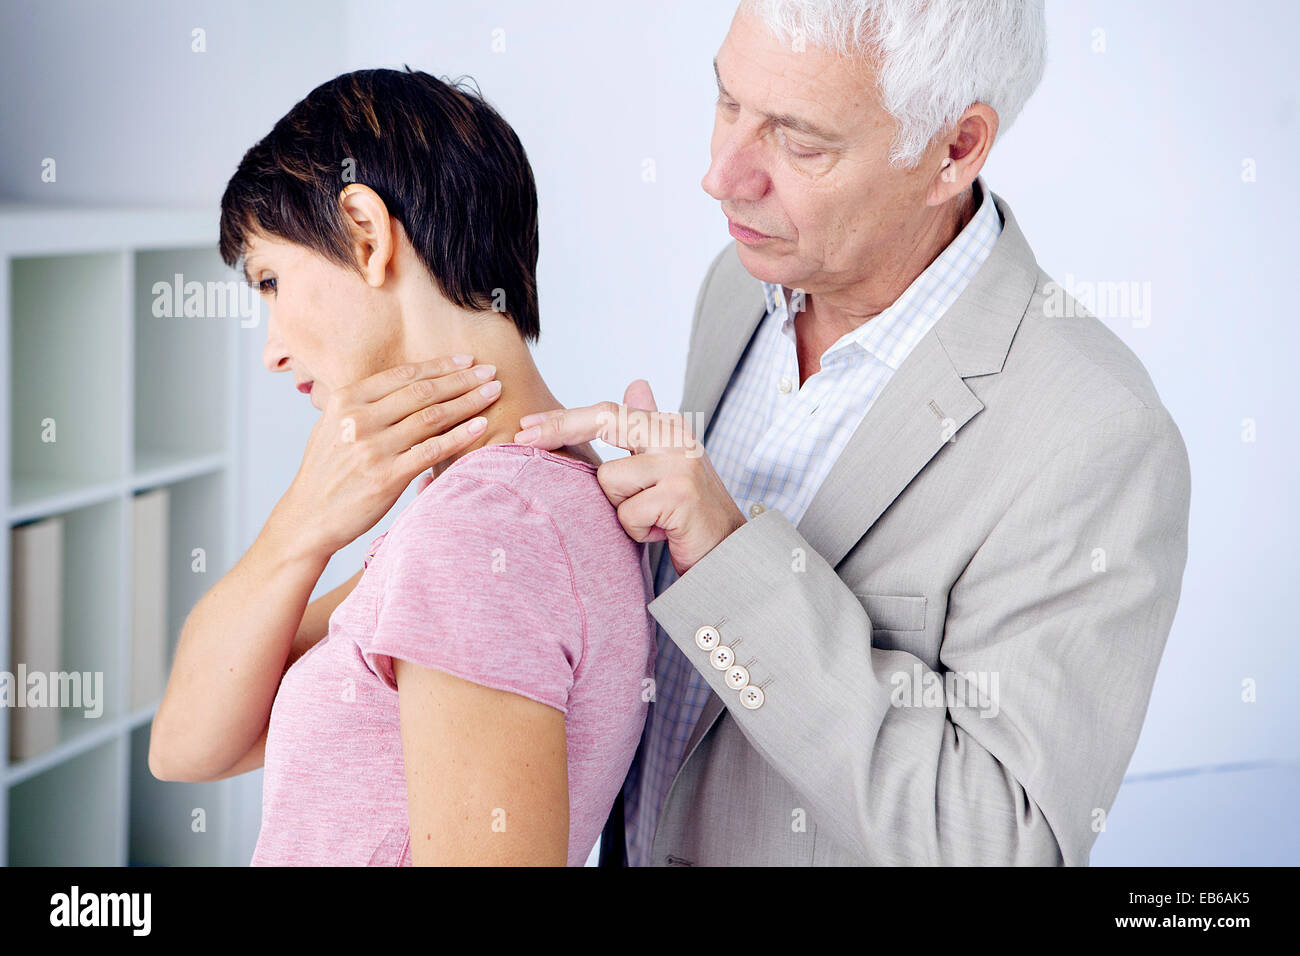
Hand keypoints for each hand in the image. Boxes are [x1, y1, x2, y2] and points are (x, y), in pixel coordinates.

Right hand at [275, 355, 500, 561]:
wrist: (308, 516)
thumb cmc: (326, 471)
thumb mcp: (332, 426)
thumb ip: (362, 404)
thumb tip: (400, 386)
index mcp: (346, 401)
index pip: (403, 376)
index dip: (439, 365)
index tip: (466, 360)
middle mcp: (358, 419)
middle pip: (422, 392)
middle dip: (461, 379)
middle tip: (490, 371)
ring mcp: (372, 448)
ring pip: (432, 417)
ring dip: (468, 401)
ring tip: (493, 392)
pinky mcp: (386, 477)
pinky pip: (432, 450)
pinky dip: (460, 435)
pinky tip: (480, 425)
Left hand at [514, 380, 745, 575]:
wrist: (730, 552)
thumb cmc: (689, 512)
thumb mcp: (667, 465)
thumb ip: (648, 427)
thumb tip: (636, 384)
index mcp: (669, 426)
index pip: (607, 411)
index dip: (564, 418)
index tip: (527, 426)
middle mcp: (676, 437)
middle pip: (603, 420)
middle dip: (558, 429)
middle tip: (522, 441)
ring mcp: (679, 464)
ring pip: (609, 481)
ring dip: (622, 510)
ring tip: (653, 519)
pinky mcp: (679, 496)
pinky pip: (627, 514)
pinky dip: (638, 532)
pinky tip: (664, 533)